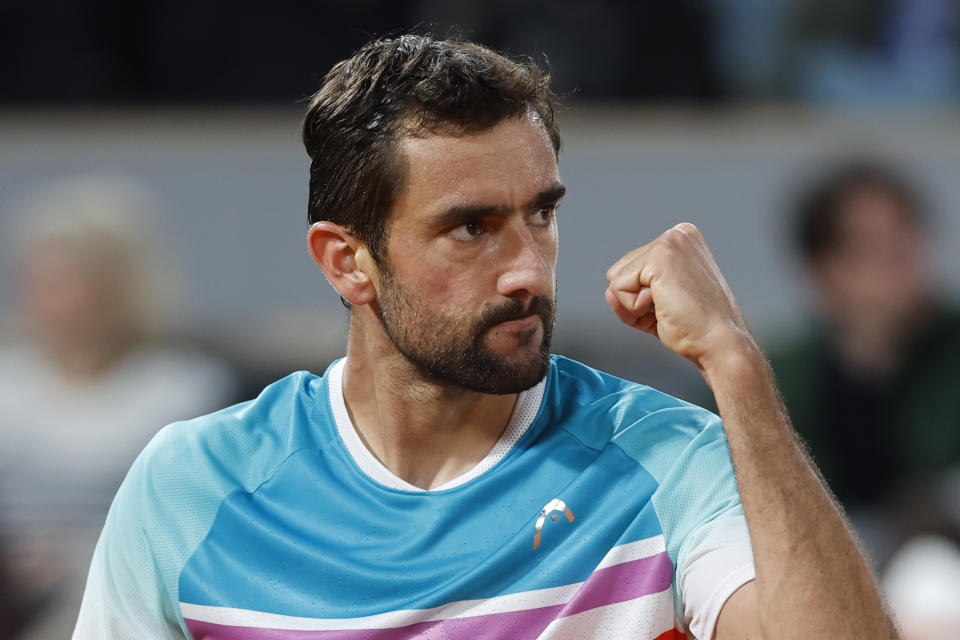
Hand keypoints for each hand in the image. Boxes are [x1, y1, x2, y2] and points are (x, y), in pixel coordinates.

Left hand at [604, 223, 755, 371]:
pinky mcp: (659, 256)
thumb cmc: (697, 329)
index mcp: (682, 242)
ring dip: (635, 305)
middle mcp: (677, 234)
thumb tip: (608, 291)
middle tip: (671, 309)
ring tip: (669, 307)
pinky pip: (618, 288)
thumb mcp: (658, 305)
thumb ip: (632, 294)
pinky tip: (665, 307)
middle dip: (636, 300)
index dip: (642, 297)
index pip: (633, 269)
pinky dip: (634, 307)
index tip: (674, 306)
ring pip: (616, 279)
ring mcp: (669, 242)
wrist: (720, 343)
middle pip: (620, 271)